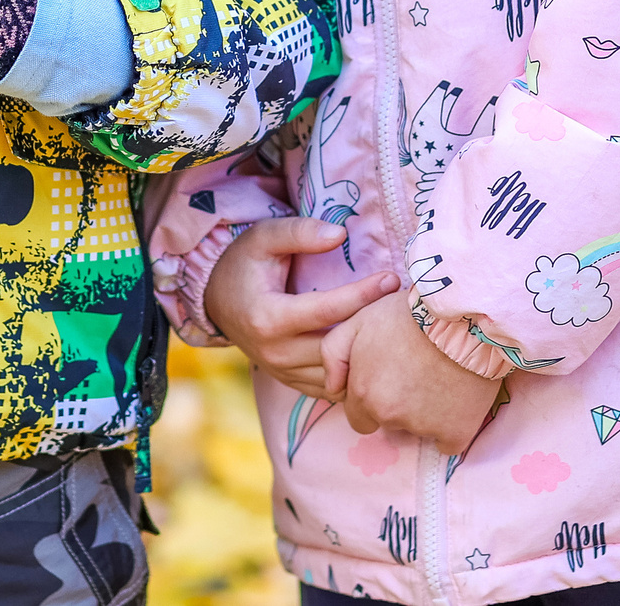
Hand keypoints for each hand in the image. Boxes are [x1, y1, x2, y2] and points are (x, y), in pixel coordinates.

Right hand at [200, 217, 400, 399]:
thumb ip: (299, 232)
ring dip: (367, 353)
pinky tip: (373, 349)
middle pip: (338, 348)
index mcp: (268, 318)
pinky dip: (354, 371)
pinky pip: (332, 388)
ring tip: (393, 327)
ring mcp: (283, 372)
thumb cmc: (244, 263)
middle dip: (373, 328)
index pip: (328, 311)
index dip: (364, 294)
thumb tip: (340, 235)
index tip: (392, 279)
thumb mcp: (263, 237)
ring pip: (339, 375)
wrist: (216, 300)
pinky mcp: (291, 382)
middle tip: (403, 306)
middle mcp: (276, 353)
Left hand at [320, 297, 499, 451]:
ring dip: (426, 412)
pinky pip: (449, 441)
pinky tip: (457, 397)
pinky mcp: (456, 432)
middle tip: (416, 373)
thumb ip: (333, 355)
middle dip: (398, 407)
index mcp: (365, 394)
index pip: (359, 418)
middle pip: (389, 423)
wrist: (462, 315)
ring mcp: (424, 427)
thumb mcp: (358, 321)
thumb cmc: (407, 313)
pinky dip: (452, 425)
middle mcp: (390, 416)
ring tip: (439, 375)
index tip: (391, 378)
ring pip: (419, 430)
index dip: (373, 399)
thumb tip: (331, 388)